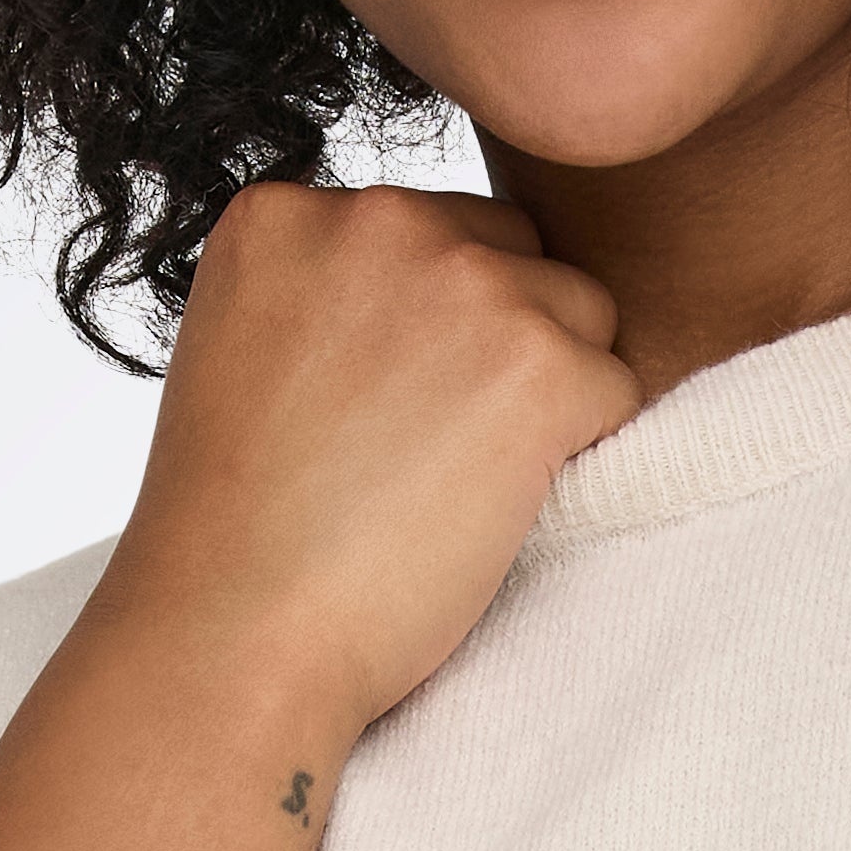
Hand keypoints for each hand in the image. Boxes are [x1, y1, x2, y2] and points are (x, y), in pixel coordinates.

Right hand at [98, 178, 639, 735]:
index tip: (375, 414)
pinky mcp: (537, 362)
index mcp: (286, 214)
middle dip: (499, 344)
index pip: (427, 232)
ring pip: (578, 313)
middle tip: (427, 454)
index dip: (428, 332)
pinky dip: (580, 453)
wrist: (234, 636)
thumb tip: (454, 287)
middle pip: (511, 253)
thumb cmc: (237, 533)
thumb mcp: (248, 355)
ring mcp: (463, 282)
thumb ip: (334, 294)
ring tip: (454, 483)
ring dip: (546, 397)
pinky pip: (616, 386)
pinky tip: (493, 507)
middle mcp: (374, 219)